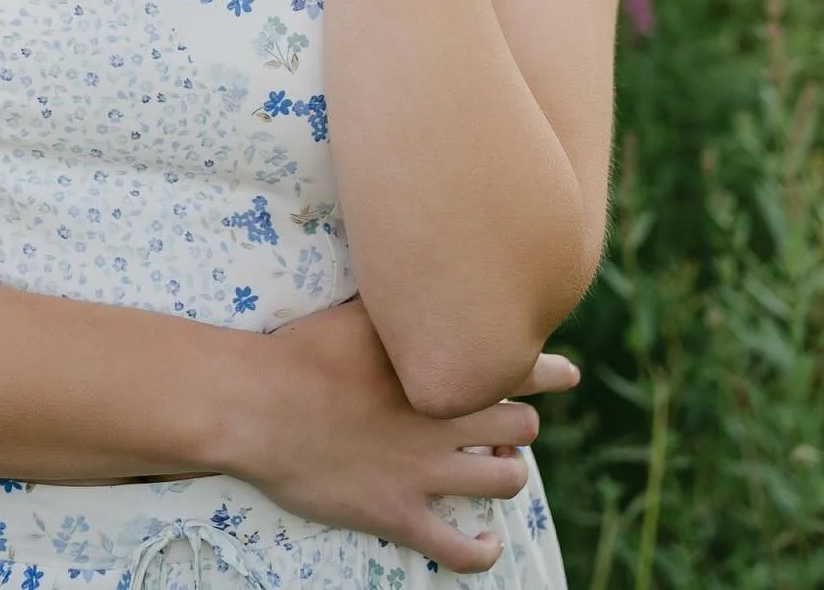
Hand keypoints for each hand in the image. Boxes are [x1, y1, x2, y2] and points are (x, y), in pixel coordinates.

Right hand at [234, 297, 574, 574]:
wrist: (258, 404)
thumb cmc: (301, 349)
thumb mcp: (359, 309)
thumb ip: (401, 299)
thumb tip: (426, 272)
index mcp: (435, 367)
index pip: (515, 366)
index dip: (546, 371)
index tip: (564, 373)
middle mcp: (443, 419)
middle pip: (519, 424)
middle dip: (519, 423)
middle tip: (506, 423)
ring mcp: (425, 471)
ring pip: (505, 481)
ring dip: (509, 474)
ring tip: (498, 468)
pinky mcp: (399, 514)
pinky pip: (460, 549)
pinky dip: (482, 550)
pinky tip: (487, 542)